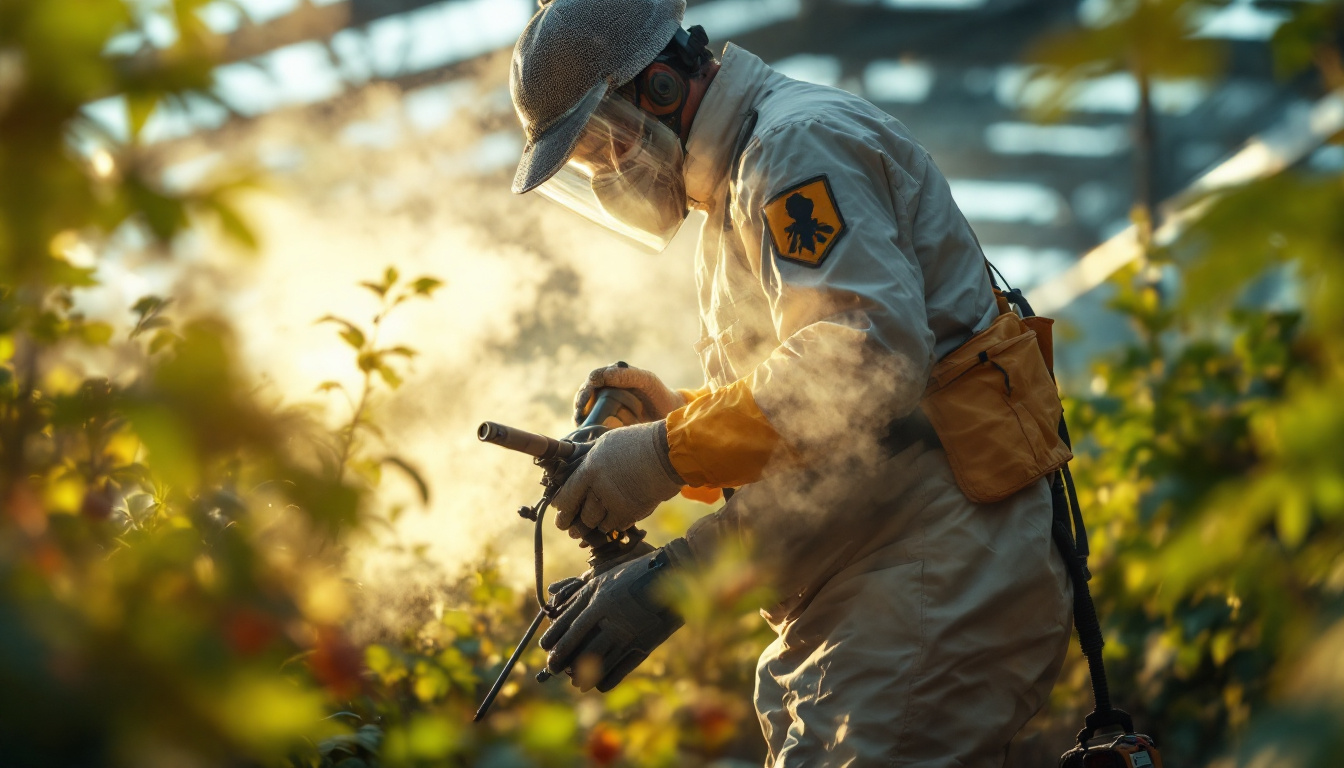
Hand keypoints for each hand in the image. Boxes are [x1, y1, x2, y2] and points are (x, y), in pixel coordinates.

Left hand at [539, 539, 691, 691]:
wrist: (675, 574)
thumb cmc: (635, 573)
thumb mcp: (605, 578)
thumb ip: (583, 594)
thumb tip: (556, 608)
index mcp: (598, 597)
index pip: (568, 623)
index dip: (555, 638)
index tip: (545, 648)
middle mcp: (610, 616)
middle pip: (579, 644)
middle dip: (562, 659)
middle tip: (552, 668)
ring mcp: (628, 631)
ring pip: (598, 660)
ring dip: (583, 674)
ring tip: (574, 682)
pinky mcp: (645, 643)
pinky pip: (622, 668)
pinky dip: (608, 680)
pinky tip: (599, 685)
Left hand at [553, 421, 682, 535]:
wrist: (667, 452)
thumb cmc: (637, 442)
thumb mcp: (606, 442)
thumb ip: (588, 457)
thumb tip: (573, 462)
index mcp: (589, 469)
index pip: (566, 497)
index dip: (561, 507)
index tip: (559, 509)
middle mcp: (600, 489)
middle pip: (580, 516)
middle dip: (574, 525)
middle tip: (570, 529)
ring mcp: (617, 503)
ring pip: (598, 525)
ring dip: (595, 525)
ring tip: (591, 525)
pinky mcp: (633, 512)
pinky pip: (617, 526)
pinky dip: (614, 524)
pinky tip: (614, 519)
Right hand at [573, 362, 685, 425]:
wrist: (670, 414)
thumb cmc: (659, 395)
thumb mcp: (647, 381)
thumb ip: (627, 375)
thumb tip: (600, 376)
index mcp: (614, 375)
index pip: (594, 379)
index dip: (586, 389)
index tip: (584, 400)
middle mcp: (607, 388)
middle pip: (586, 393)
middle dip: (580, 403)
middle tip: (579, 415)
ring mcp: (607, 404)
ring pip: (586, 408)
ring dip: (580, 416)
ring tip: (580, 425)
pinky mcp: (609, 419)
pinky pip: (593, 422)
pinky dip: (588, 426)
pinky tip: (587, 432)